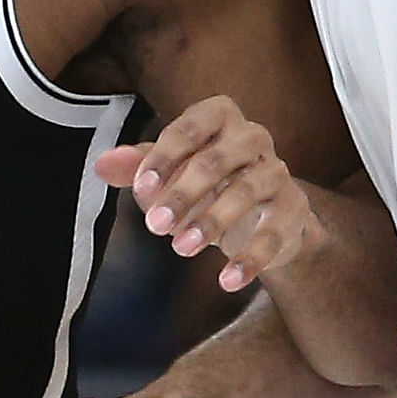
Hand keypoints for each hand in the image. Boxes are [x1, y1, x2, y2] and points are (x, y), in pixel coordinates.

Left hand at [101, 95, 323, 293]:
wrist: (264, 215)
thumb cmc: (208, 183)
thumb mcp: (171, 172)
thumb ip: (138, 167)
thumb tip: (102, 165)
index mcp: (219, 116)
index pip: (188, 129)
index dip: (163, 158)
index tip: (141, 190)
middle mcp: (253, 136)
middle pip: (216, 160)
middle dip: (182, 193)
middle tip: (154, 225)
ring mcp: (277, 171)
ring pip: (245, 192)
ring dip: (210, 222)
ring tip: (181, 249)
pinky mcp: (294, 207)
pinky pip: (273, 233)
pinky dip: (250, 259)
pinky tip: (226, 280)